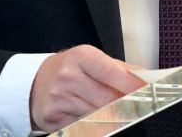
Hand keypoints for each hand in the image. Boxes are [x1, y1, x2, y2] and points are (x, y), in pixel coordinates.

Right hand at [29, 45, 146, 131]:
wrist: (33, 83)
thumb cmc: (69, 69)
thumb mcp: (90, 60)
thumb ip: (119, 68)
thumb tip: (146, 77)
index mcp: (81, 56)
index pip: (112, 72)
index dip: (133, 85)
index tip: (148, 92)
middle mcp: (68, 76)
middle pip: (107, 99)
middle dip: (126, 105)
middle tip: (140, 109)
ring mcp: (60, 98)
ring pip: (97, 115)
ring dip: (112, 117)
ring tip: (120, 114)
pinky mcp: (54, 118)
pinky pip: (83, 126)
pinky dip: (95, 125)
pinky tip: (98, 119)